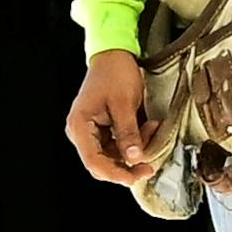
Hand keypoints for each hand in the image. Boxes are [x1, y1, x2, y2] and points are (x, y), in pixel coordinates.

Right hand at [65, 48, 157, 187]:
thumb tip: (134, 158)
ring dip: (137, 148)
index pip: (94, 162)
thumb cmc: (114, 73)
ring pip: (116, 155)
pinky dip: (137, 139)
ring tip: (151, 128)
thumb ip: (128, 132)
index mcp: (80, 126)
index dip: (115, 174)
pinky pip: (121, 144)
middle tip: (150, 165)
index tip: (136, 177)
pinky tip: (148, 125)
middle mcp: (83, 133)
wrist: (114, 54)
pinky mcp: (105, 130)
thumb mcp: (124, 103)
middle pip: (104, 163)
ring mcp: (93, 132)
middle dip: (129, 164)